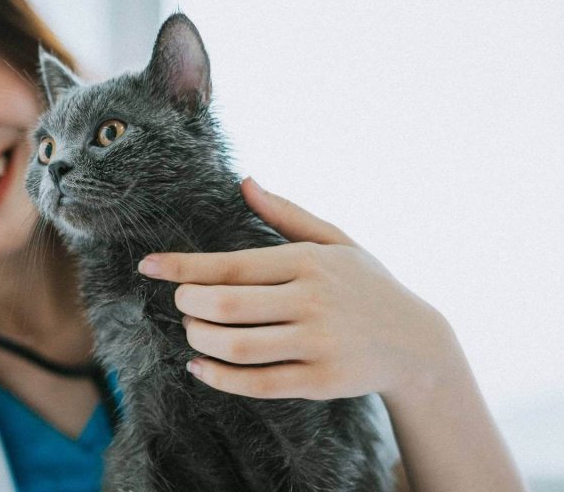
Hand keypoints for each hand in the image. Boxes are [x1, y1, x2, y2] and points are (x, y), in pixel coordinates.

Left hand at [137, 177, 456, 401]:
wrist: (416, 344)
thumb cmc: (365, 285)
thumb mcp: (335, 241)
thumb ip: (286, 214)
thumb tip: (244, 181)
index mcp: (308, 262)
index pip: (231, 264)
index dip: (183, 266)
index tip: (147, 265)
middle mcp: (312, 301)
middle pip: (226, 305)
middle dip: (189, 304)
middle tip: (181, 302)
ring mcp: (318, 344)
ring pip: (236, 346)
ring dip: (199, 340)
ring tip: (192, 331)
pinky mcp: (321, 382)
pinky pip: (256, 383)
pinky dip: (218, 378)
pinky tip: (199, 368)